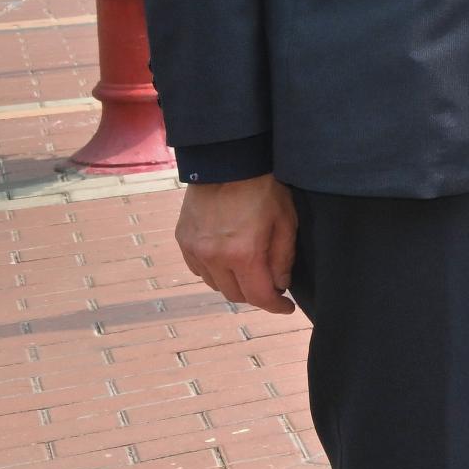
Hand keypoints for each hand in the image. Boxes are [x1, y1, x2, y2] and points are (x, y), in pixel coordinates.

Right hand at [178, 176, 297, 314]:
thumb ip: (283, 259)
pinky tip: (227, 260)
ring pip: (215, 284)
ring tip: (249, 272)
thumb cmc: (262, 188)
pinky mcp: (182, 239)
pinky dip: (214, 271)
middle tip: (270, 286)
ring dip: (234, 284)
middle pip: (235, 295)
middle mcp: (213, 256)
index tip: (286, 307)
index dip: (275, 306)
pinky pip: (198, 269)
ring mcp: (194, 249)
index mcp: (243, 254)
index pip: (258, 297)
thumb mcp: (286, 222)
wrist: (227, 162)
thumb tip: (279, 286)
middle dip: (255, 295)